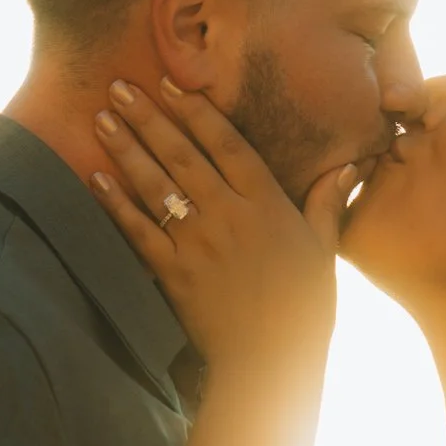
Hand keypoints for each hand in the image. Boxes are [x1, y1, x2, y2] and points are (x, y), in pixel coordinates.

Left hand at [88, 78, 351, 367]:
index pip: (227, 144)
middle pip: (182, 154)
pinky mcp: (173, 272)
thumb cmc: (304, 309)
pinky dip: (116, 203)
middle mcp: (229, 215)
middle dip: (149, 117)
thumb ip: (326, 203)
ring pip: (156, 184)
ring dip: (126, 148)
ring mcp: (198, 243)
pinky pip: (138, 230)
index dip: (197, 111)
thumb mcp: (323, 251)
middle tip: (120, 86)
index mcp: (267, 204)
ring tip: (102, 118)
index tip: (170, 83)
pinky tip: (96, 177)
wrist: (272, 362)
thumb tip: (349, 165)